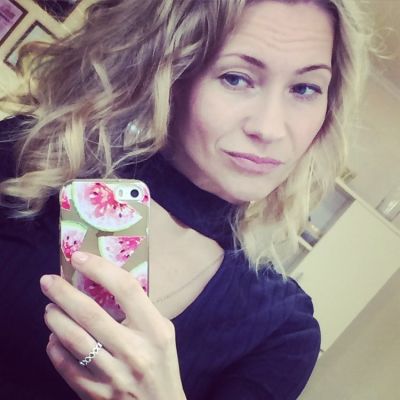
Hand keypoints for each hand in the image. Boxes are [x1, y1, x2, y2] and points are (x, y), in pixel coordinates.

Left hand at [40, 251, 185, 399]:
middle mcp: (135, 351)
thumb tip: (106, 285)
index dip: (100, 269)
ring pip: (74, 340)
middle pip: (91, 313)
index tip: (79, 258)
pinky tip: (54, 338)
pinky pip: (67, 367)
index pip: (126, 289)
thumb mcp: (162, 332)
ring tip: (50, 308)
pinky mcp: (98, 394)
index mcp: (155, 330)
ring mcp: (115, 375)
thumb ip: (141, 311)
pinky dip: (56, 349)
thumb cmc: (162, 364)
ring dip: (56, 319)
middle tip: (47, 281)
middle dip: (64, 293)